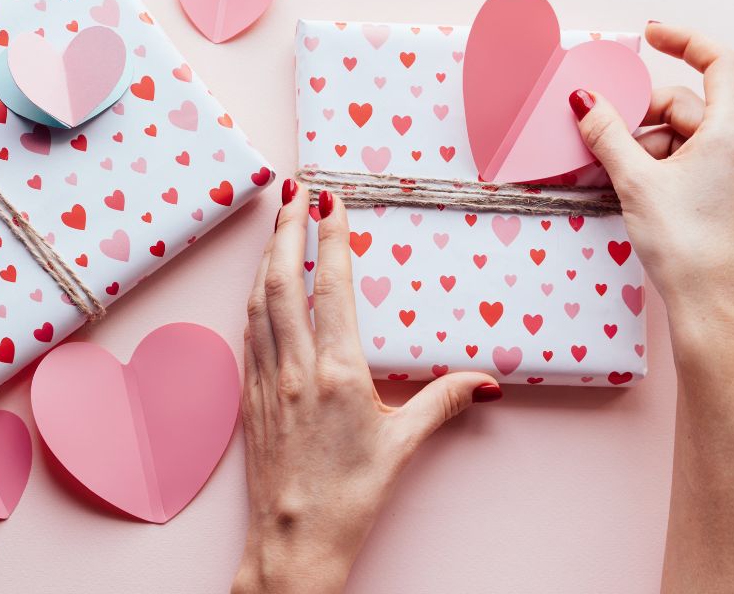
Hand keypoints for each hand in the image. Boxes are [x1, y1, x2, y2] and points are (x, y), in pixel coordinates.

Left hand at [233, 181, 499, 593]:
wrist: (293, 542)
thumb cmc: (349, 497)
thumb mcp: (403, 447)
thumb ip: (443, 403)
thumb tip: (485, 380)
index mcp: (337, 374)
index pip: (331, 287)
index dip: (331, 239)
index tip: (332, 202)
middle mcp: (294, 369)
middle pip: (283, 280)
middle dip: (286, 229)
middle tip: (295, 191)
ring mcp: (264, 380)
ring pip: (258, 301)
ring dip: (266, 257)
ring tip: (276, 224)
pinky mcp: (248, 397)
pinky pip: (248, 332)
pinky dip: (255, 297)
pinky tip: (262, 287)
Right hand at [571, 22, 733, 371]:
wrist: (708, 303)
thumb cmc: (684, 243)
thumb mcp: (635, 181)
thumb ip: (607, 134)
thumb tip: (584, 102)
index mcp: (730, 132)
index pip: (718, 61)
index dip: (683, 40)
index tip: (649, 35)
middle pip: (685, 103)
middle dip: (640, 113)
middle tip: (602, 133)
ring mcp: (731, 171)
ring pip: (679, 134)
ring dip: (640, 144)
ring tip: (608, 171)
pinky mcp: (719, 193)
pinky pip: (683, 159)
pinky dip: (652, 163)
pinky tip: (626, 185)